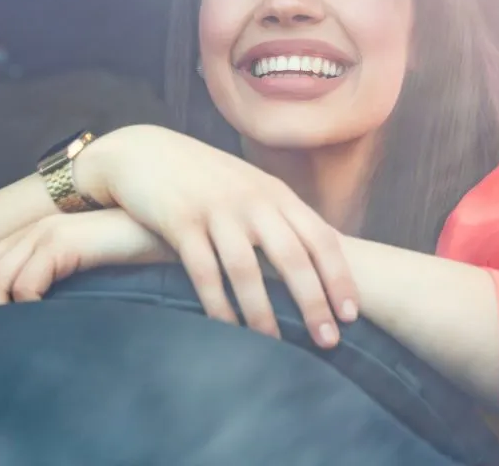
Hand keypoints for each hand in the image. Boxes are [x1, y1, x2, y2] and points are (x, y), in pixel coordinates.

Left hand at [0, 209, 171, 327]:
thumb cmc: (122, 257)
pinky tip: (30, 321)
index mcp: (25, 240)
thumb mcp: (76, 276)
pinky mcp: (65, 240)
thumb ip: (47, 289)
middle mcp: (27, 233)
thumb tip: (17, 326)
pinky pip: (28, 278)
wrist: (159, 225)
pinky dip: (22, 303)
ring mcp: (45, 234)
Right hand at [75, 125, 358, 347]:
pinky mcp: (180, 223)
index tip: (351, 314)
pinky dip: (217, 305)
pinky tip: (227, 330)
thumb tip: (314, 260)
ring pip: (247, 269)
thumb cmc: (204, 178)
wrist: (146, 152)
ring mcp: (215, 211)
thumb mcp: (249, 187)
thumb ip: (279, 216)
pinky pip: (204, 272)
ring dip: (264, 313)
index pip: (320, 237)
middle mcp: (251, 200)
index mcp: (274, 193)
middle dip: (313, 302)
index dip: (339, 277)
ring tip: (277, 346)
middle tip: (328, 342)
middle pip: (292, 256)